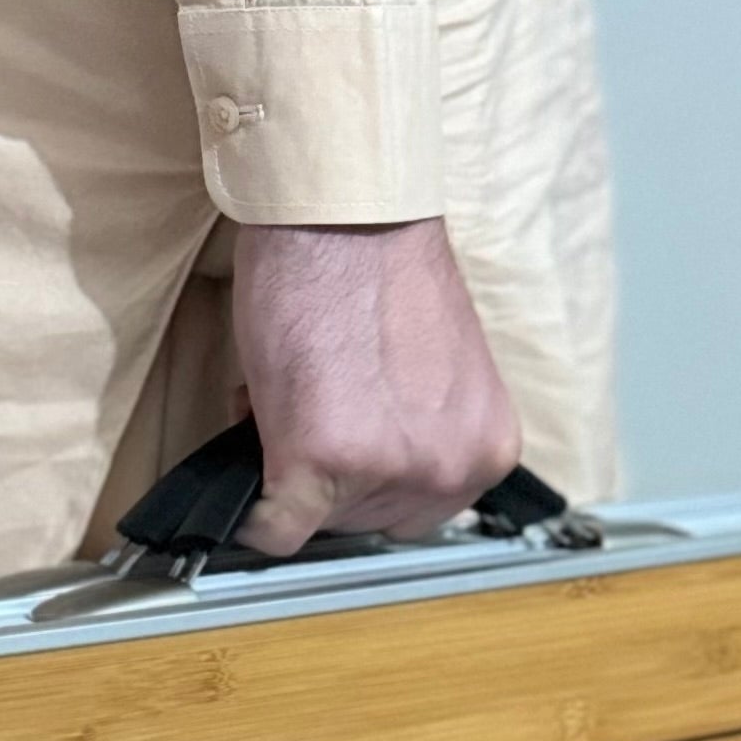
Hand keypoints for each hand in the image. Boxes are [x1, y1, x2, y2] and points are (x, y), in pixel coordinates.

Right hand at [229, 219, 520, 557]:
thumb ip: (422, 435)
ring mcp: (387, 470)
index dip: (373, 480)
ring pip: (322, 524)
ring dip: (292, 476)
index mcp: (488, 448)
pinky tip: (253, 461)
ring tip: (292, 404)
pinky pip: (275, 527)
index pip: (418, 513)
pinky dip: (255, 511)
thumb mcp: (438, 376)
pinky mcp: (321, 462)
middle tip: (315, 416)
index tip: (351, 452)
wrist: (342, 213)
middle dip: (335, 482)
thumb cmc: (381, 268)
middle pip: (371, 524)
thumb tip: (373, 477)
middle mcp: (451, 469)